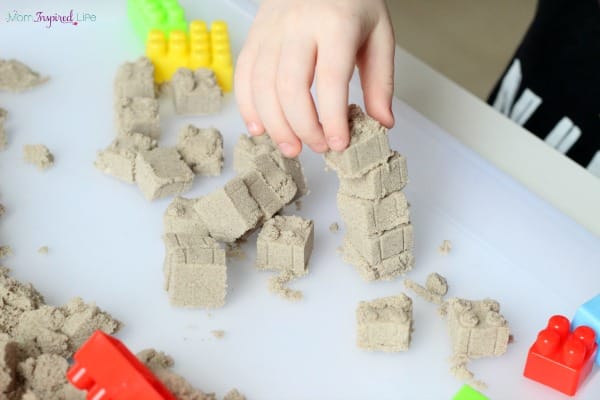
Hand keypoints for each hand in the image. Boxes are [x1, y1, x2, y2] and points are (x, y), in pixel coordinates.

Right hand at [235, 0, 394, 156]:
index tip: (339, 143)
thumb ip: (381, 80)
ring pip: (262, 85)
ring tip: (291, 147)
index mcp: (336, 23)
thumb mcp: (379, 34)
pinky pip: (244, 75)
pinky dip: (248, 107)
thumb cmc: (351, 1)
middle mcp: (298, 25)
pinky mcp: (254, 36)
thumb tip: (382, 123)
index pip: (331, 78)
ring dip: (275, 124)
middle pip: (290, 86)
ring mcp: (271, 30)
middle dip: (303, 127)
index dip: (333, 117)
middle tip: (318, 148)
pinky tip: (260, 128)